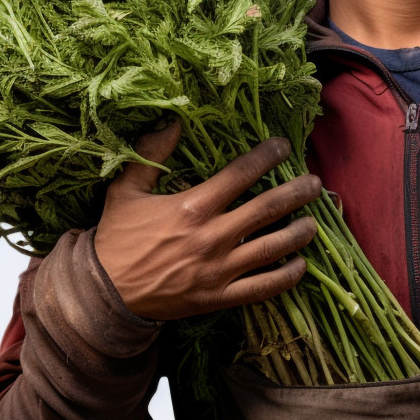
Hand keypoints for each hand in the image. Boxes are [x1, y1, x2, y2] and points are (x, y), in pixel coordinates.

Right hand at [93, 121, 321, 320]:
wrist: (104, 293)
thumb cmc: (117, 237)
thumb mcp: (126, 189)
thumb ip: (151, 154)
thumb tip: (172, 122)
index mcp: (192, 206)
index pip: (240, 174)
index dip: (266, 157)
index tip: (282, 147)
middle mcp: (211, 237)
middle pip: (266, 209)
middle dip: (295, 194)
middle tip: (314, 184)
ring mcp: (218, 270)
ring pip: (271, 249)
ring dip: (297, 234)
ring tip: (313, 223)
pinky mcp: (218, 297)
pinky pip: (261, 288)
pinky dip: (285, 277)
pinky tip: (300, 266)